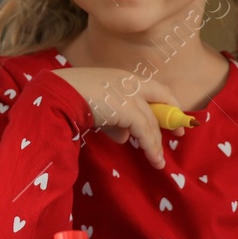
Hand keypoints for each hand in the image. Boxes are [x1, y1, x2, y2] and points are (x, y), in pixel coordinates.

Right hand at [50, 67, 185, 170]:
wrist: (59, 94)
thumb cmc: (70, 97)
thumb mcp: (96, 108)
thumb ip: (112, 121)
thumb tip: (125, 137)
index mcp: (122, 77)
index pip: (153, 88)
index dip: (165, 103)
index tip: (169, 116)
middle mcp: (130, 83)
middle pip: (161, 100)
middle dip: (171, 119)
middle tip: (178, 134)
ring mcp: (131, 95)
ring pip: (152, 122)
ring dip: (156, 143)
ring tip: (158, 161)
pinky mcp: (129, 110)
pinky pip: (145, 132)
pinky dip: (150, 147)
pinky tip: (153, 158)